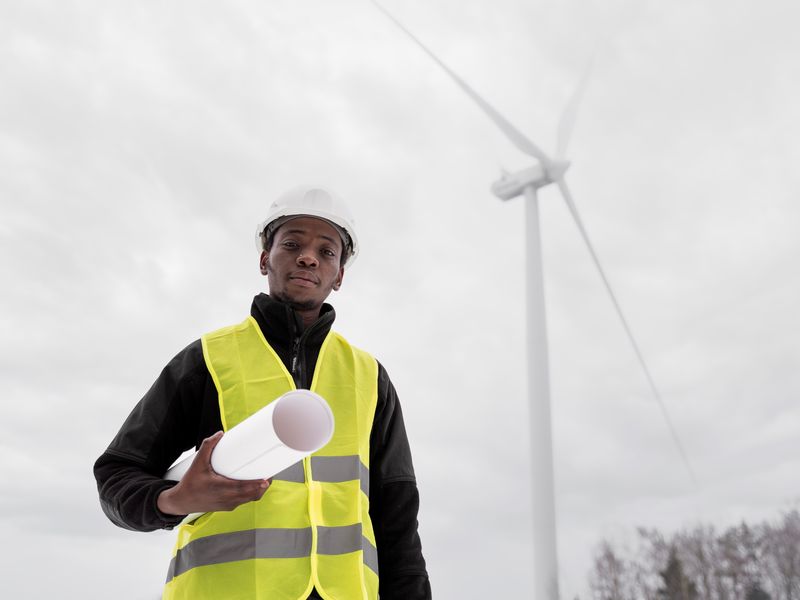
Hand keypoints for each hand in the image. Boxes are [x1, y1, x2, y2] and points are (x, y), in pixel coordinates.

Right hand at [157, 431, 271, 515]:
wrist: (181, 501)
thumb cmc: (190, 483)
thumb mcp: (197, 463)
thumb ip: (208, 446)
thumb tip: (220, 434)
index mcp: (221, 489)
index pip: (244, 488)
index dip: (258, 485)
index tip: (267, 478)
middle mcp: (227, 499)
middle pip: (252, 495)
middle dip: (263, 486)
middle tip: (270, 474)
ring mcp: (228, 505)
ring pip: (249, 499)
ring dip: (258, 491)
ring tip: (265, 479)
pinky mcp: (228, 507)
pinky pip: (244, 501)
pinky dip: (251, 494)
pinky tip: (254, 486)